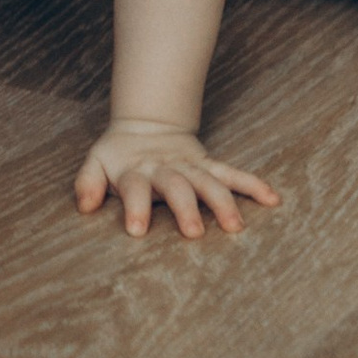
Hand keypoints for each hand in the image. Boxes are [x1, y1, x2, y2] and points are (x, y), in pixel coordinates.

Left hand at [74, 118, 277, 238]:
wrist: (145, 125)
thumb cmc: (118, 155)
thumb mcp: (95, 162)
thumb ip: (88, 183)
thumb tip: (84, 207)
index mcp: (136, 170)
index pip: (134, 187)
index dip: (134, 207)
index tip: (136, 230)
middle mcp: (165, 168)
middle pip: (177, 186)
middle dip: (185, 208)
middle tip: (193, 233)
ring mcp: (190, 166)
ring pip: (209, 182)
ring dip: (223, 202)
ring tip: (235, 226)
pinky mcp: (208, 165)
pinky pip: (233, 174)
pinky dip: (252, 184)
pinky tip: (272, 199)